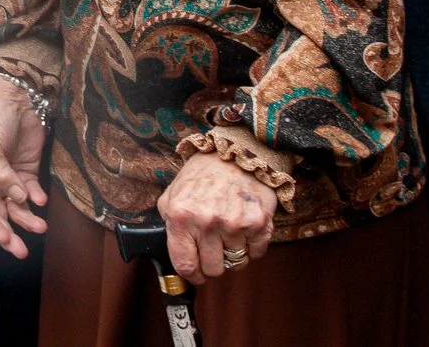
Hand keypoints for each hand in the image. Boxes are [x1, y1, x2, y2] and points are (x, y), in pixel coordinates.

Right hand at [0, 76, 47, 256]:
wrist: (21, 100)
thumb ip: (1, 175)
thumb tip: (18, 199)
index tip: (4, 238)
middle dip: (9, 232)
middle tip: (21, 250)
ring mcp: (8, 178)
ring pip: (15, 208)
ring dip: (27, 219)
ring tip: (40, 226)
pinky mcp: (26, 173)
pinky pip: (31, 194)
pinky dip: (36, 200)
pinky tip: (41, 200)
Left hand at [158, 150, 276, 281]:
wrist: (236, 153)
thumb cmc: (203, 174)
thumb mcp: (173, 194)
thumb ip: (170, 222)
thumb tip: (175, 251)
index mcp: (181, 216)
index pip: (185, 264)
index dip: (191, 275)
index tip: (196, 275)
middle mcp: (207, 222)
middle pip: (212, 269)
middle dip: (212, 264)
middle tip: (214, 250)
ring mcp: (234, 224)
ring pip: (236, 263)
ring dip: (233, 254)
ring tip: (229, 233)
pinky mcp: (258, 224)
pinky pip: (256, 254)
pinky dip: (251, 247)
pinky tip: (244, 229)